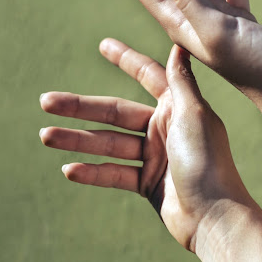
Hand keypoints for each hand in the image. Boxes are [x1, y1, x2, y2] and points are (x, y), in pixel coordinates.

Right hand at [39, 39, 254, 250]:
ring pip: (109, 143)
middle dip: (81, 107)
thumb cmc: (208, 162)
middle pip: (115, 112)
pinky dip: (93, 171)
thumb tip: (181, 44)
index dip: (126, 60)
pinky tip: (69, 169)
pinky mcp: (146, 183)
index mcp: (177, 107)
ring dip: (78, 140)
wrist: (214, 216)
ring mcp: (154, 157)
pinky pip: (114, 173)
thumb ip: (181, 81)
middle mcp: (163, 129)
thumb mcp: (193, 115)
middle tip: (46, 102)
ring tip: (46, 136)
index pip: (148, 76)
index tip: (103, 44)